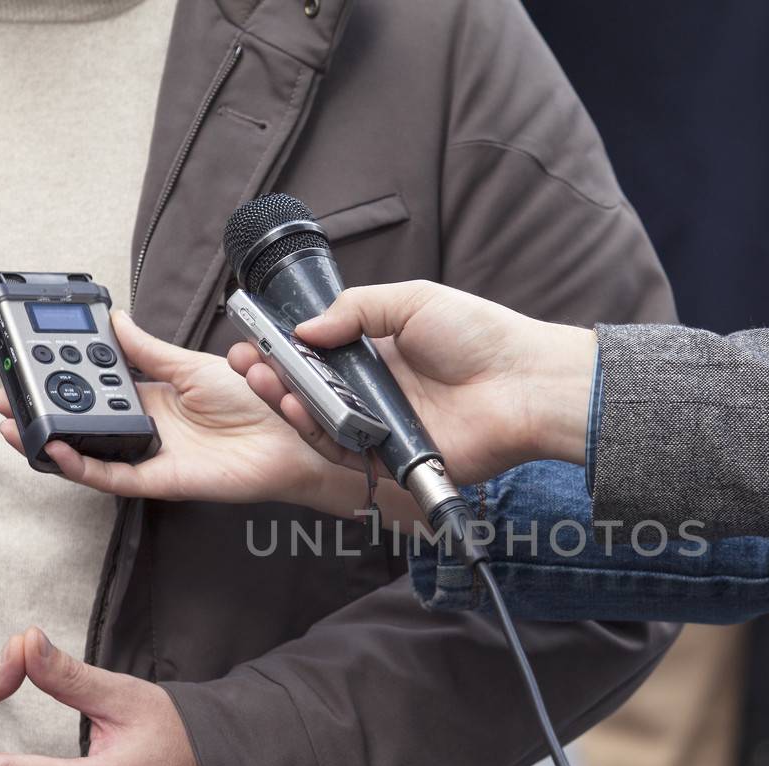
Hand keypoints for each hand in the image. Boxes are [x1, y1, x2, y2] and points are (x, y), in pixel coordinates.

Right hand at [0, 310, 356, 513]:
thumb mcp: (195, 365)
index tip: (29, 362)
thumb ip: (150, 350)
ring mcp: (151, 455)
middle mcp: (148, 428)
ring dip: (47, 439)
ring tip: (12, 423)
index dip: (63, 378)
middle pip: (82, 421)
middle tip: (4, 394)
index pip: (97, 387)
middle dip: (41, 408)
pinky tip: (53, 448)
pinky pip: (111, 476)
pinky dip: (80, 465)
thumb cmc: (258, 402)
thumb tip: (114, 321)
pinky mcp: (160, 480)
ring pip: (86, 451)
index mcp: (155, 396)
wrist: (294, 437)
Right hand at [241, 281, 596, 483]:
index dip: (283, 351)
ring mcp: (382, 428)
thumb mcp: (411, 301)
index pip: (317, 357)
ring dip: (287, 405)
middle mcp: (375, 394)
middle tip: (245, 364)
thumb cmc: (479, 336)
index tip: (253, 340)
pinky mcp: (392, 460)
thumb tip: (304, 329)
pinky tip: (299, 411)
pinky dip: (318, 435)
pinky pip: (345, 454)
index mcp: (378, 355)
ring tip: (265, 383)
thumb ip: (356, 310)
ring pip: (321, 424)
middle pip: (311, 392)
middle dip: (273, 378)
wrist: (523, 382)